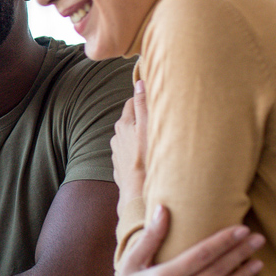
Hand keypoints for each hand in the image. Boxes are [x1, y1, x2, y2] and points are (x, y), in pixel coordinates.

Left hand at [111, 79, 147, 202]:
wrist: (137, 193)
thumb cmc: (145, 159)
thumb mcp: (147, 128)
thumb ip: (143, 105)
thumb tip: (139, 83)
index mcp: (123, 125)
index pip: (132, 103)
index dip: (143, 100)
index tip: (155, 100)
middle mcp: (116, 137)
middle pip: (130, 120)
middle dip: (142, 118)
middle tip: (158, 120)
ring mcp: (117, 152)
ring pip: (130, 138)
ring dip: (140, 137)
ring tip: (155, 141)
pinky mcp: (120, 166)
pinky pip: (130, 154)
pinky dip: (138, 152)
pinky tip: (148, 157)